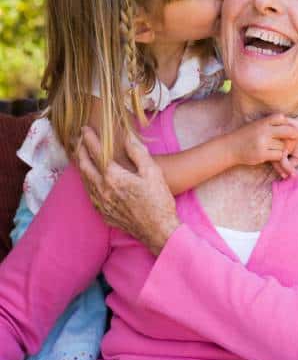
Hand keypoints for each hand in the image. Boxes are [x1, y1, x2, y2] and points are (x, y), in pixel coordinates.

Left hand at [75, 126, 179, 255]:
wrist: (159, 230)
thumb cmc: (158, 200)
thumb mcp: (152, 172)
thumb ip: (137, 153)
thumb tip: (127, 138)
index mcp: (114, 177)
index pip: (96, 153)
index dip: (90, 139)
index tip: (85, 129)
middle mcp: (103, 190)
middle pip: (84, 167)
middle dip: (79, 151)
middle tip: (77, 139)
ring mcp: (101, 204)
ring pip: (85, 181)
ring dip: (81, 166)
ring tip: (79, 156)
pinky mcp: (104, 214)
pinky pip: (90, 194)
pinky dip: (86, 182)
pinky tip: (89, 180)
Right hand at [228, 113, 297, 167]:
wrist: (230, 147)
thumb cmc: (245, 136)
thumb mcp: (256, 125)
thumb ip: (269, 124)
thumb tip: (288, 123)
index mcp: (262, 122)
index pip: (282, 118)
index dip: (287, 124)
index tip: (286, 128)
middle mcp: (263, 131)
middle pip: (288, 131)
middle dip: (293, 136)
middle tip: (293, 139)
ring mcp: (263, 143)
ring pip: (284, 146)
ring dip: (283, 148)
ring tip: (278, 149)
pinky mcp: (262, 154)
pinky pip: (278, 155)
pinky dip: (278, 156)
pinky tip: (272, 155)